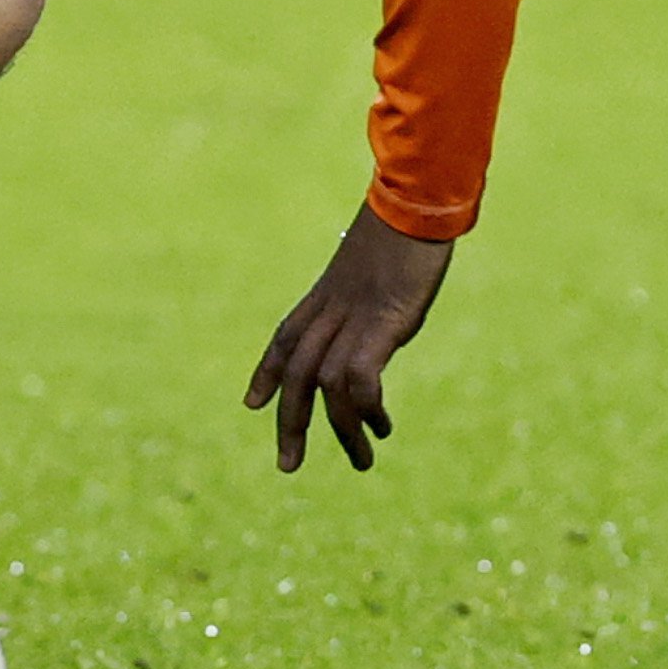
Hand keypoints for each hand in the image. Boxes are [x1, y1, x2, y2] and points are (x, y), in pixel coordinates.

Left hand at [245, 201, 455, 471]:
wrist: (415, 202)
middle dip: (289, 422)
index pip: (283, 338)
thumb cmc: (404, 230)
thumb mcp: (375, 269)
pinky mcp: (380, 323)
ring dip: (341, 431)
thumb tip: (378, 317)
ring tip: (362, 461)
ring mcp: (352, 317)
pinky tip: (381, 426)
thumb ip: (367, 299)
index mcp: (324, 296)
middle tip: (287, 466)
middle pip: (294, 372)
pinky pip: (357, 378)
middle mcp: (329, 310)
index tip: (252, 404)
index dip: (266, 373)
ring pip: (323, 385)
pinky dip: (364, 408)